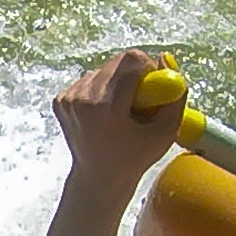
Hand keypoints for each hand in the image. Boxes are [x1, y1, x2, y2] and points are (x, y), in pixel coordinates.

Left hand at [48, 49, 180, 194]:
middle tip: (139, 99)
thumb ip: (175, 97)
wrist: (98, 177)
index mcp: (106, 107)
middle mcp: (82, 98)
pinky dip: (101, 90)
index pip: (131, 60)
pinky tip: (104, 114)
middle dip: (134, 74)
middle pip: (117, 61)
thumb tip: (164, 58)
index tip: (152, 87)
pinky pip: (89, 80)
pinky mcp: (60, 99)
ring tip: (120, 111)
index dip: (147, 68)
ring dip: (117, 83)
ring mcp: (68, 98)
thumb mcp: (166, 133)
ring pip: (103, 70)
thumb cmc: (136, 158)